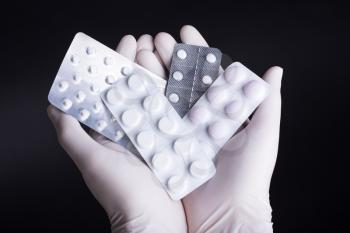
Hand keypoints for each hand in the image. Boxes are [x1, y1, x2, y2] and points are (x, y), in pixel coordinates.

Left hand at [47, 35, 186, 232]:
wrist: (154, 223)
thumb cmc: (119, 194)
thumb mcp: (90, 161)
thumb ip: (71, 134)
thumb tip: (54, 106)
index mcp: (113, 132)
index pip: (114, 91)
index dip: (119, 66)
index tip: (126, 43)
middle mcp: (135, 132)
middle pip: (138, 90)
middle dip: (143, 63)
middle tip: (149, 41)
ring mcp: (158, 136)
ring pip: (160, 98)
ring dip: (163, 74)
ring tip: (167, 52)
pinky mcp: (178, 143)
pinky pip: (179, 114)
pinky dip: (182, 96)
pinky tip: (186, 79)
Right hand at [135, 25, 282, 232]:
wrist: (227, 215)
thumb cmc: (250, 177)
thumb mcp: (264, 134)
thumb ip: (267, 101)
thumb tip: (275, 70)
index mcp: (222, 113)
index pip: (208, 75)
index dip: (197, 53)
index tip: (185, 32)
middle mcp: (200, 120)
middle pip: (183, 82)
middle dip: (170, 58)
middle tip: (157, 39)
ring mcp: (180, 132)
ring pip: (165, 97)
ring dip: (153, 74)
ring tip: (142, 52)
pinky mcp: (165, 147)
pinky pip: (154, 121)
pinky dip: (144, 102)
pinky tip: (134, 83)